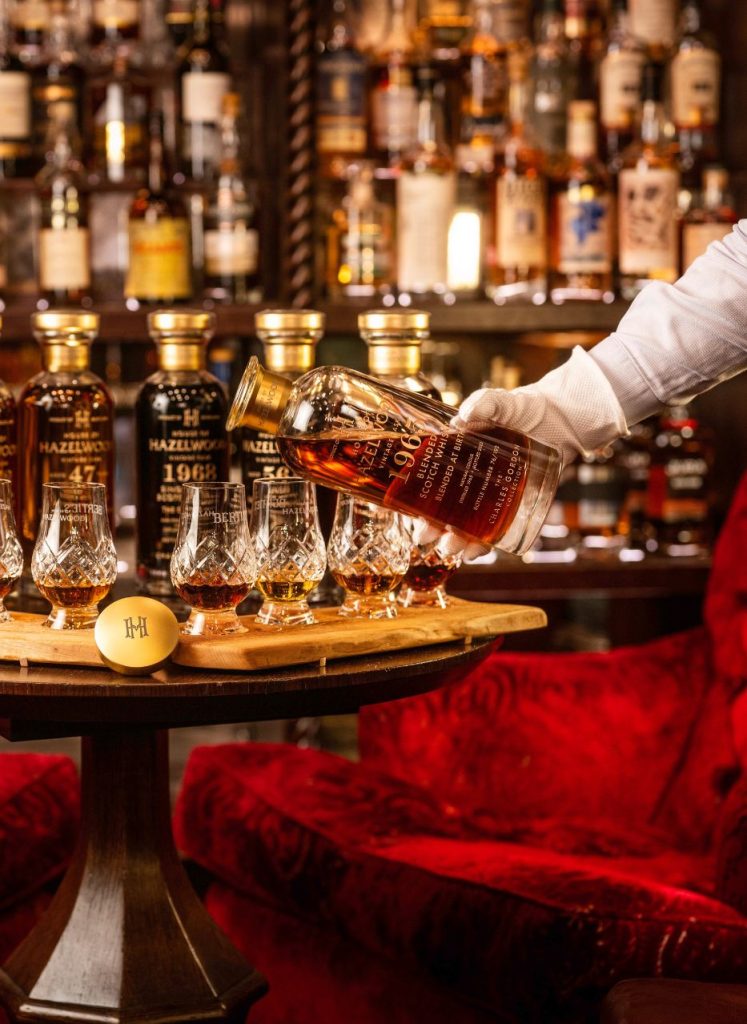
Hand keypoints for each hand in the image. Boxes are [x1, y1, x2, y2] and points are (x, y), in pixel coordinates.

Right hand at [417, 347, 628, 557]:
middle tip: (426, 538)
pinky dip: (485, 545)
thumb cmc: (522, 409)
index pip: (428, 485)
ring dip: (456, 543)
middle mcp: (469, 482)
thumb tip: (463, 417)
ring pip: (467, 527)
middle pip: (443, 512)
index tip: (412, 515)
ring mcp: (491, 498)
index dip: (416, 503)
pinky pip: (497, 531)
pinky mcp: (515, 507)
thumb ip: (484, 404)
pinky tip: (477, 551)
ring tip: (452, 550)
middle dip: (432, 529)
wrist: (560, 418)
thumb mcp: (500, 402)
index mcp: (455, 460)